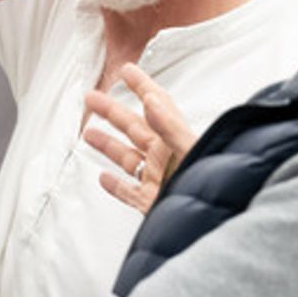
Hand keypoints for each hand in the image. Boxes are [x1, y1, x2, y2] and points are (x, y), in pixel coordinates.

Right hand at [83, 63, 197, 213]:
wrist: (207, 226)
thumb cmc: (209, 187)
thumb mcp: (190, 152)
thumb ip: (171, 127)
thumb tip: (151, 101)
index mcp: (174, 140)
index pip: (157, 105)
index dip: (141, 85)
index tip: (127, 70)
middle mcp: (164, 157)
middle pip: (133, 128)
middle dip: (112, 111)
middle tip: (92, 97)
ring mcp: (156, 179)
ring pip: (126, 158)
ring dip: (107, 144)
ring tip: (88, 133)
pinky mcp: (150, 202)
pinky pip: (129, 192)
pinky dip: (115, 185)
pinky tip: (103, 178)